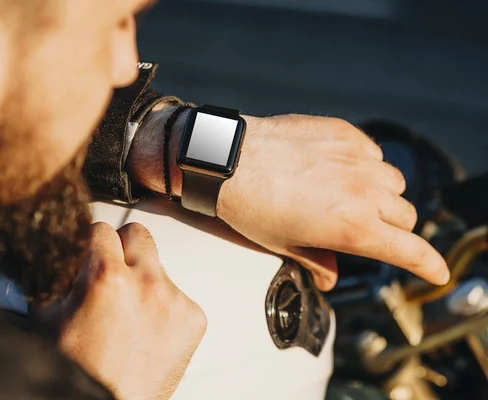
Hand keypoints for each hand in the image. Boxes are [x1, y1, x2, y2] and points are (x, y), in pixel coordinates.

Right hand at [35, 223, 206, 399]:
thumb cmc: (79, 371)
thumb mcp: (48, 316)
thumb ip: (58, 274)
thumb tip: (61, 251)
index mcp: (106, 276)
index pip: (101, 229)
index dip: (91, 243)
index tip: (91, 253)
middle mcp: (146, 283)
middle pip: (138, 234)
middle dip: (122, 248)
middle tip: (112, 272)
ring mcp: (174, 300)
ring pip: (159, 265)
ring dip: (144, 279)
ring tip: (129, 312)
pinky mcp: (193, 318)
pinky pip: (178, 293)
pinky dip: (164, 305)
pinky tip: (147, 328)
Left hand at [128, 106, 448, 290]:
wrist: (228, 160)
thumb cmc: (250, 206)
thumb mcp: (283, 244)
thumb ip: (316, 261)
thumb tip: (329, 276)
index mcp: (353, 228)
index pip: (409, 250)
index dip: (428, 264)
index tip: (436, 272)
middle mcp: (364, 193)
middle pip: (405, 216)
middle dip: (392, 227)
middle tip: (363, 227)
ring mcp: (357, 159)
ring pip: (393, 182)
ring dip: (381, 194)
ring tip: (346, 195)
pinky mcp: (346, 134)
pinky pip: (373, 153)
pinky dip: (363, 165)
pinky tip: (335, 168)